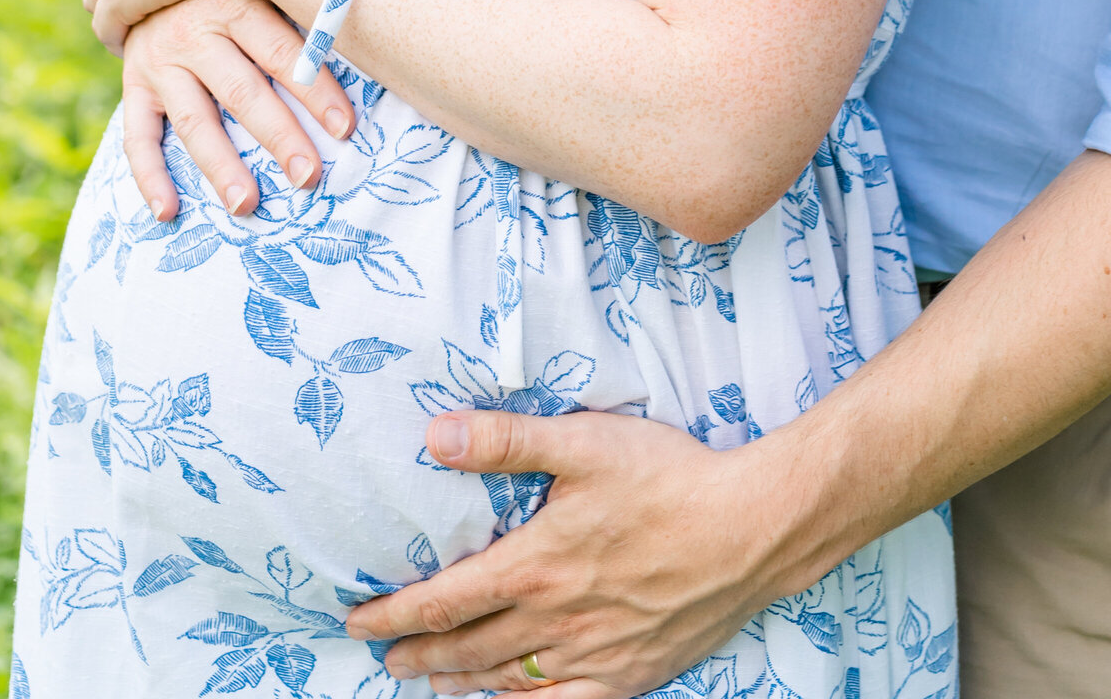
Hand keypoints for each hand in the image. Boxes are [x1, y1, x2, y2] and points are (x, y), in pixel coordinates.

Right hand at [122, 0, 356, 220]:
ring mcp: (159, 60)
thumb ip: (297, 5)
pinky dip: (149, 176)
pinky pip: (136, 135)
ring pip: (194, 119)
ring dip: (220, 166)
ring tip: (247, 205)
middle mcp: (195, 31)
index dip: (315, 90)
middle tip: (308, 177)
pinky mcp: (133, 82)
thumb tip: (370, 40)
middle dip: (278, 137)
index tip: (345, 128)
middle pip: (242, 91)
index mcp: (236, 2)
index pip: (281, 52)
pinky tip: (168, 212)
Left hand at [344, 410, 787, 698]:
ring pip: (509, 682)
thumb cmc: (669, 478)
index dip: (395, 615)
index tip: (359, 622)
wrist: (751, 529)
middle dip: (419, 655)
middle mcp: (555, 621)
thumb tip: (437, 436)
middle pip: (467, 650)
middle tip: (386, 658)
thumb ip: (508, 441)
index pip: (444, 601)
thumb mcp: (583, 441)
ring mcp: (594, 654)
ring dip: (461, 684)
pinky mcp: (630, 674)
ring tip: (432, 681)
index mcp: (536, 566)